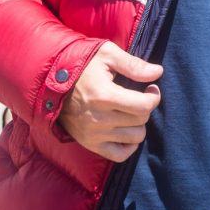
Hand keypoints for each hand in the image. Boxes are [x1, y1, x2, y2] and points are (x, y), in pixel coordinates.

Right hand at [57, 42, 162, 161]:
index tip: (151, 89)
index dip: (154, 97)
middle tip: (139, 97)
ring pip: (135, 137)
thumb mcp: (107, 54)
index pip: (144, 106)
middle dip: (145, 107)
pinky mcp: (89, 144)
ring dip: (138, 124)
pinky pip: (119, 155)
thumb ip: (134, 65)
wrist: (51, 82)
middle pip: (141, 120)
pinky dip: (129, 145)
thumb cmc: (82, 64)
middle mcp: (98, 119)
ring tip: (130, 112)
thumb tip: (158, 72)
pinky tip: (127, 130)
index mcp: (104, 95)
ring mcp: (93, 134)